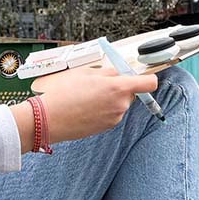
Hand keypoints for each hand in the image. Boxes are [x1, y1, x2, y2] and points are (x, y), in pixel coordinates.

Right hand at [32, 66, 158, 143]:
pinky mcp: (107, 127)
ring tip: (88, 97)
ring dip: (110, 99)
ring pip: (120, 103)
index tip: (141, 77)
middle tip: (99, 85)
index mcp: (118, 87)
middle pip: (131, 93)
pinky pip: (111, 114)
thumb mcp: (86, 72)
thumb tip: (117, 73)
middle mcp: (120, 104)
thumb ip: (107, 72)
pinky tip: (86, 107)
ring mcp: (114, 118)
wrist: (49, 119)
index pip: (149, 83)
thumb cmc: (64, 94)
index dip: (147, 79)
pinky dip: (103, 110)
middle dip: (119, 88)